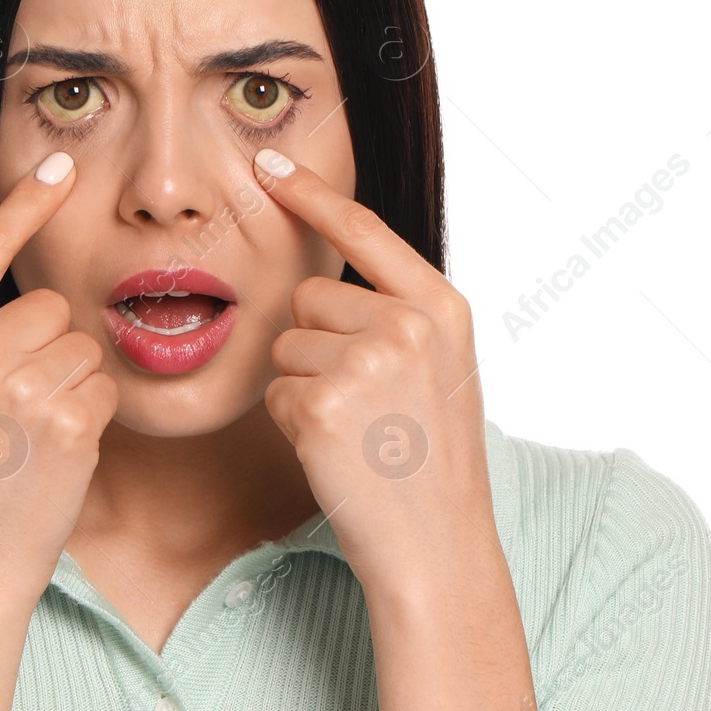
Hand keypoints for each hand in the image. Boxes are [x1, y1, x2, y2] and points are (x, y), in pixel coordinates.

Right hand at [0, 151, 118, 606]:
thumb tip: (24, 286)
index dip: (26, 202)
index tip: (61, 166)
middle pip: (48, 306)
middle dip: (47, 349)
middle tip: (13, 414)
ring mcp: (18, 386)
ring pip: (82, 346)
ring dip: (72, 385)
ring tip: (30, 438)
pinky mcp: (67, 420)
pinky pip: (104, 385)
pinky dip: (92, 416)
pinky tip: (56, 454)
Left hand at [252, 147, 496, 604]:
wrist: (437, 545)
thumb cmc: (431, 458)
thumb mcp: (439, 367)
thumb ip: (397, 312)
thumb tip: (321, 274)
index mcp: (441, 306)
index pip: (364, 230)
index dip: (312, 195)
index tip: (268, 165)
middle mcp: (407, 324)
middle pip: (308, 296)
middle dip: (316, 343)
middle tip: (364, 402)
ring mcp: (366, 362)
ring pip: (286, 345)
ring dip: (304, 386)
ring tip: (356, 429)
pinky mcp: (324, 403)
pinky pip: (275, 391)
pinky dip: (293, 422)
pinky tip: (337, 451)